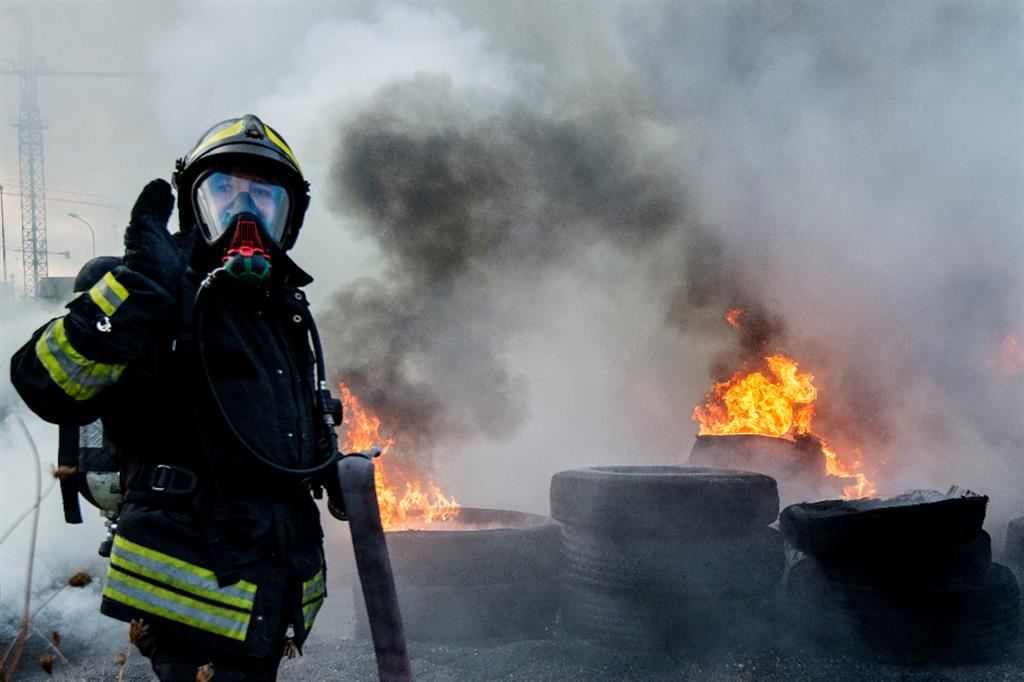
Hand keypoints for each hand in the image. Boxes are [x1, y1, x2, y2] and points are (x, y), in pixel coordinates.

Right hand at [123, 179, 186, 294]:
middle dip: (160, 198)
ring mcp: (142, 229)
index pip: (161, 218)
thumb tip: (192, 229)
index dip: (166, 207)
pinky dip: (148, 196)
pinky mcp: (138, 226)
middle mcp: (149, 233)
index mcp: (158, 239)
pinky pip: (142, 207)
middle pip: (154, 210)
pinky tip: (155, 185)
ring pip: (148, 206)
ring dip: (155, 194)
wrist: (155, 282)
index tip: (171, 198)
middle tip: (166, 186)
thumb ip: (186, 240)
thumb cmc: (166, 274)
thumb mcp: (182, 253)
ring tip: (161, 183)